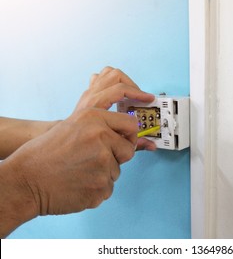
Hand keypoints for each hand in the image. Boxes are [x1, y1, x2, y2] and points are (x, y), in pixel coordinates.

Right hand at [6, 108, 137, 215]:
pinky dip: (96, 188)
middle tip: (94, 160)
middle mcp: (102, 138)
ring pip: (116, 171)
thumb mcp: (73, 126)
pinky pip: (107, 188)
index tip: (125, 141)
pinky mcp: (101, 188)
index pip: (131, 124)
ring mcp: (103, 164)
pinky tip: (78, 184)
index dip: (130, 135)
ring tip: (79, 172)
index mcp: (94, 119)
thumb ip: (102, 127)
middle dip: (117, 157)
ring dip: (103, 174)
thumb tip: (129, 136)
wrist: (26, 181)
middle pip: (128, 151)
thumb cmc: (46, 153)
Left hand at [75, 66, 155, 150]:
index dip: (138, 94)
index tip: (148, 100)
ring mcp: (88, 93)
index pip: (121, 90)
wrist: (65, 146)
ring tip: (131, 92)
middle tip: (141, 97)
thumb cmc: (83, 145)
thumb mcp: (111, 145)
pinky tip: (118, 91)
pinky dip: (112, 80)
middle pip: (116, 76)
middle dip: (132, 86)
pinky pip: (100, 76)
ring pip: (108, 72)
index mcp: (96, 106)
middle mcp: (91, 96)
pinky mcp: (88, 93)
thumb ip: (134, 145)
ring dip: (123, 80)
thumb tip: (151, 145)